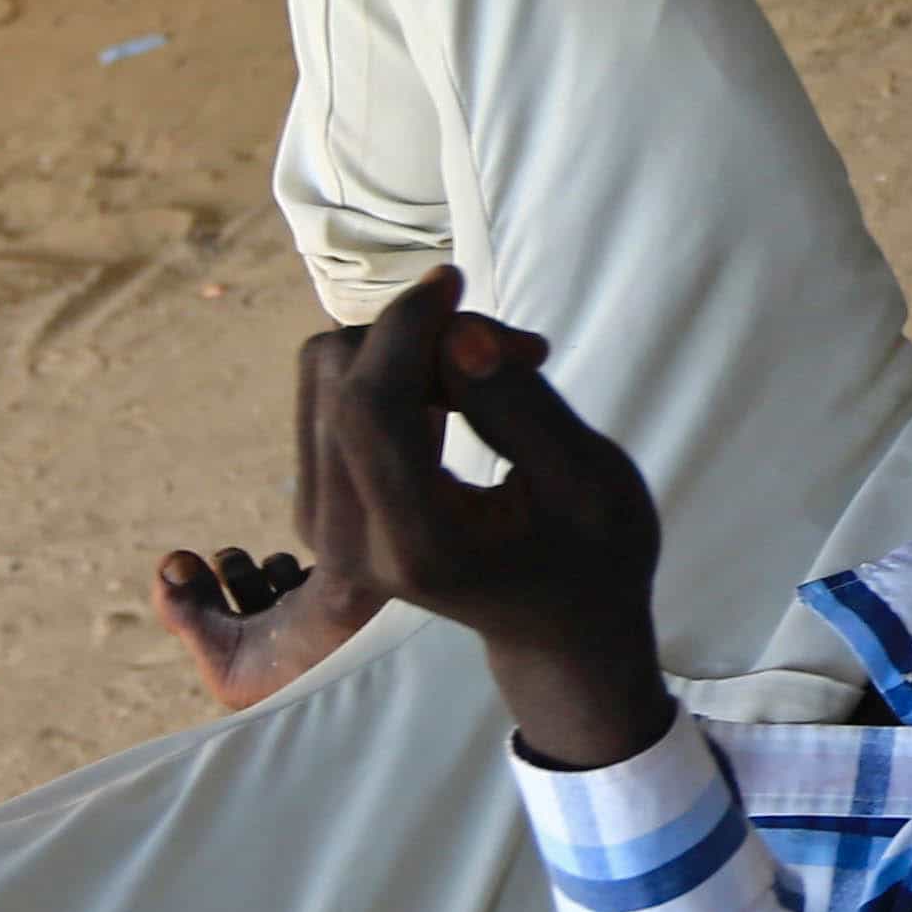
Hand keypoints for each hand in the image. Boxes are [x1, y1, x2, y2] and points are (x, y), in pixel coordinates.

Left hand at [296, 265, 669, 768]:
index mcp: (419, 546)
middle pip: (337, 378)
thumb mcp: (590, 480)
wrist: (557, 629)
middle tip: (515, 352)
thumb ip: (520, 405)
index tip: (457, 281)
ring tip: (492, 375)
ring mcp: (322, 528)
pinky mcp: (318, 505)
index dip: (403, 326)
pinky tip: (453, 398)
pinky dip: (390, 372)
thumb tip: (457, 330)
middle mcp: (348, 544)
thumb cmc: (593, 557)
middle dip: (419, 334)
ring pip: (326, 375)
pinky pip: (329, 395)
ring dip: (406, 350)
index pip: (368, 408)